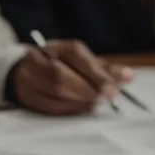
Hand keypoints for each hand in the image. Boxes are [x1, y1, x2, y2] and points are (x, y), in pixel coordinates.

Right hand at [10, 40, 133, 114]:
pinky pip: (51, 105)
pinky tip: (86, 108)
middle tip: (109, 96)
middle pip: (62, 74)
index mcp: (57, 46)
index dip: (96, 72)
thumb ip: (105, 69)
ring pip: (55, 90)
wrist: (26, 74)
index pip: (76, 54)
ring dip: (82, 99)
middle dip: (89, 88)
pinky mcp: (28, 97)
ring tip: (100, 103)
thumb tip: (128, 76)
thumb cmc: (62, 67)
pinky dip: (72, 108)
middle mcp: (39, 59)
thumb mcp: (83, 63)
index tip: (115, 87)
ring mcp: (30, 78)